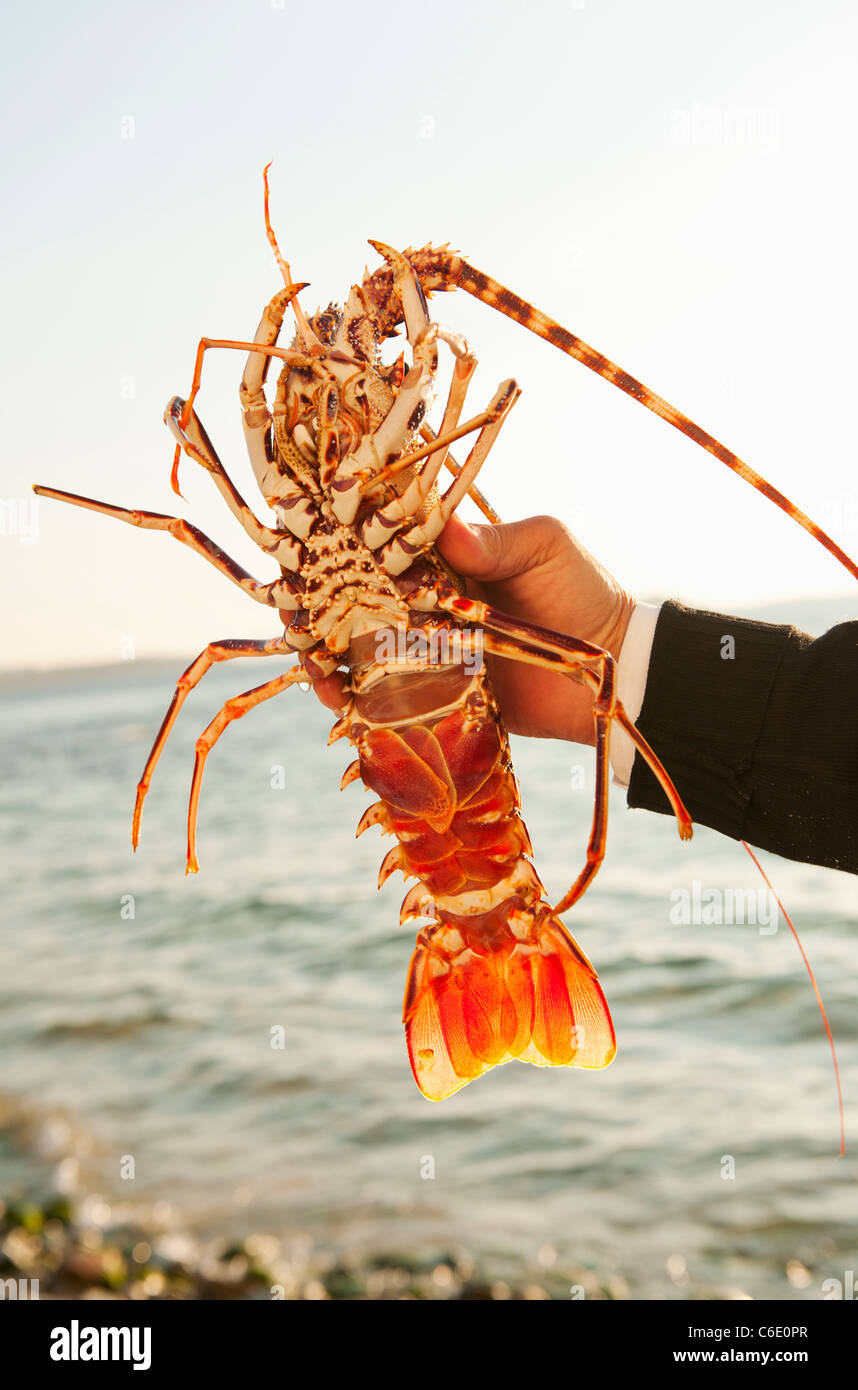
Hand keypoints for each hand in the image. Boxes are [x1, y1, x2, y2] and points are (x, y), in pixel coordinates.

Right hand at [300, 514, 634, 746]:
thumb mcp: (545, 548)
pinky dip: (355, 699)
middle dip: (316, 604)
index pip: (376, 536)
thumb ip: (496, 541)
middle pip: (352, 595)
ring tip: (315, 672)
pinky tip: (338, 703)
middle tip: (295, 618)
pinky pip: (384, 695)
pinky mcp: (434, 691)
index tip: (306, 545)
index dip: (337, 537)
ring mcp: (426, 645)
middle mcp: (424, 596)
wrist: (612, 669)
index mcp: (443, 552)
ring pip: (357, 647)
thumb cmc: (584, 592)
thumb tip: (444, 527)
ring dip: (327, 655)